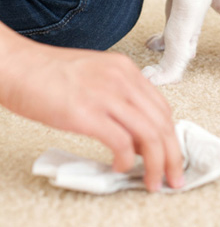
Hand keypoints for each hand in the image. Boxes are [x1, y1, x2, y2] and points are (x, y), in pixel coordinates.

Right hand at [0, 23, 182, 191]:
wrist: (18, 65)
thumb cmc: (50, 73)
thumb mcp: (96, 76)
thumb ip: (119, 99)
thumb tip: (134, 133)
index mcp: (125, 69)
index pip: (162, 107)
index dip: (170, 136)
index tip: (170, 154)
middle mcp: (121, 79)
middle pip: (162, 123)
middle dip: (173, 155)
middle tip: (172, 176)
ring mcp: (105, 95)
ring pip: (150, 135)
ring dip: (157, 164)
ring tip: (153, 180)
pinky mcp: (86, 113)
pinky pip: (122, 142)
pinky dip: (127, 160)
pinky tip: (120, 166)